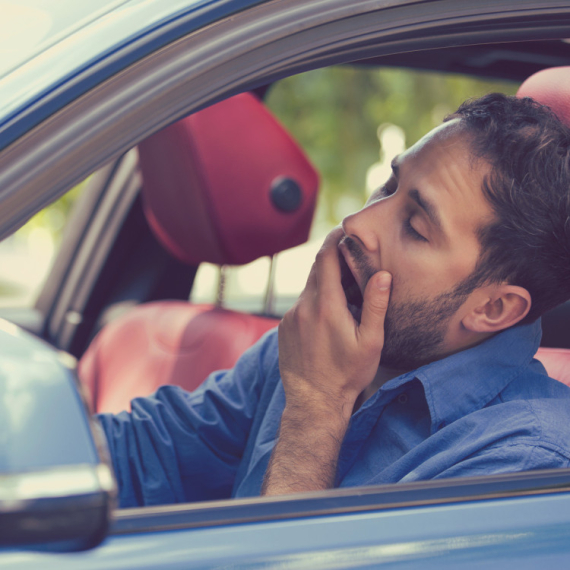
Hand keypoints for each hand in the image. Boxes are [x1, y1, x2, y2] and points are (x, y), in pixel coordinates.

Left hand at [278, 227, 391, 418]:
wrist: (313, 402)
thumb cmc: (347, 374)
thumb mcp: (370, 342)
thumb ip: (376, 305)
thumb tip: (382, 275)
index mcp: (325, 305)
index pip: (325, 258)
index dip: (335, 239)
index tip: (344, 230)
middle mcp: (303, 306)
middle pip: (316, 269)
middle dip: (333, 260)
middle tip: (352, 259)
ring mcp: (290, 317)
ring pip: (308, 288)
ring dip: (325, 283)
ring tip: (345, 293)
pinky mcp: (284, 327)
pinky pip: (300, 304)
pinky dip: (315, 300)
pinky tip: (329, 316)